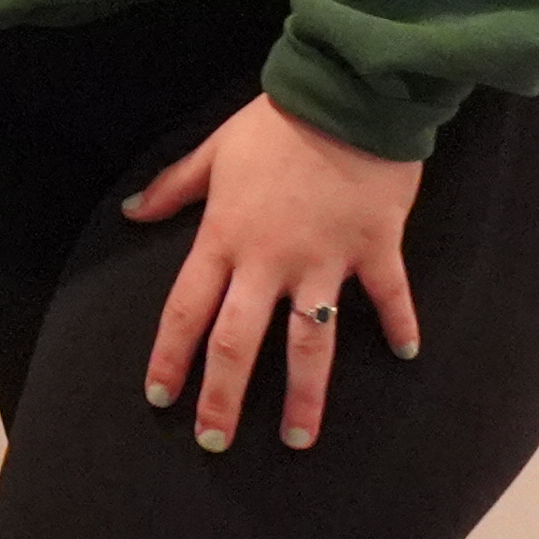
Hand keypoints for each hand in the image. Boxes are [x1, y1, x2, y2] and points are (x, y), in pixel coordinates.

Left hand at [129, 96, 422, 454]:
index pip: (186, 312)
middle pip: (238, 343)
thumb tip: (132, 211)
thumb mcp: (213, 151)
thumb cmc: (276, 123)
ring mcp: (325, 261)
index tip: (161, 398)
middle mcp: (269, 262)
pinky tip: (406, 354)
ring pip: (309, 343)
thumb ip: (174, 187)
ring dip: (305, 395)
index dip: (171, 358)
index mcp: (225, 240)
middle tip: (214, 443)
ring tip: (299, 438)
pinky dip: (399, 324)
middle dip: (223, 398)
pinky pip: (388, 297)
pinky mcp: (375, 249)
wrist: (346, 95)